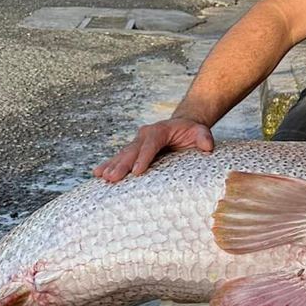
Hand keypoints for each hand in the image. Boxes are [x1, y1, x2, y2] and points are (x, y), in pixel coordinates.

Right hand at [94, 118, 214, 182]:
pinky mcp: (134, 151)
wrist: (183, 126)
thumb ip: (204, 137)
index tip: (137, 172)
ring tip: (101, 177)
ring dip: (112, 166)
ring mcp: (137, 143)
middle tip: (112, 178)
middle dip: (122, 165)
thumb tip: (207, 146)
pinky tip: (98, 174)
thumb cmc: (192, 132)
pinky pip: (120, 158)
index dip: (143, 158)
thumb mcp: (201, 132)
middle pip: (132, 151)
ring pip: (123, 155)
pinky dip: (109, 165)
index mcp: (159, 131)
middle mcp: (145, 135)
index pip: (151, 145)